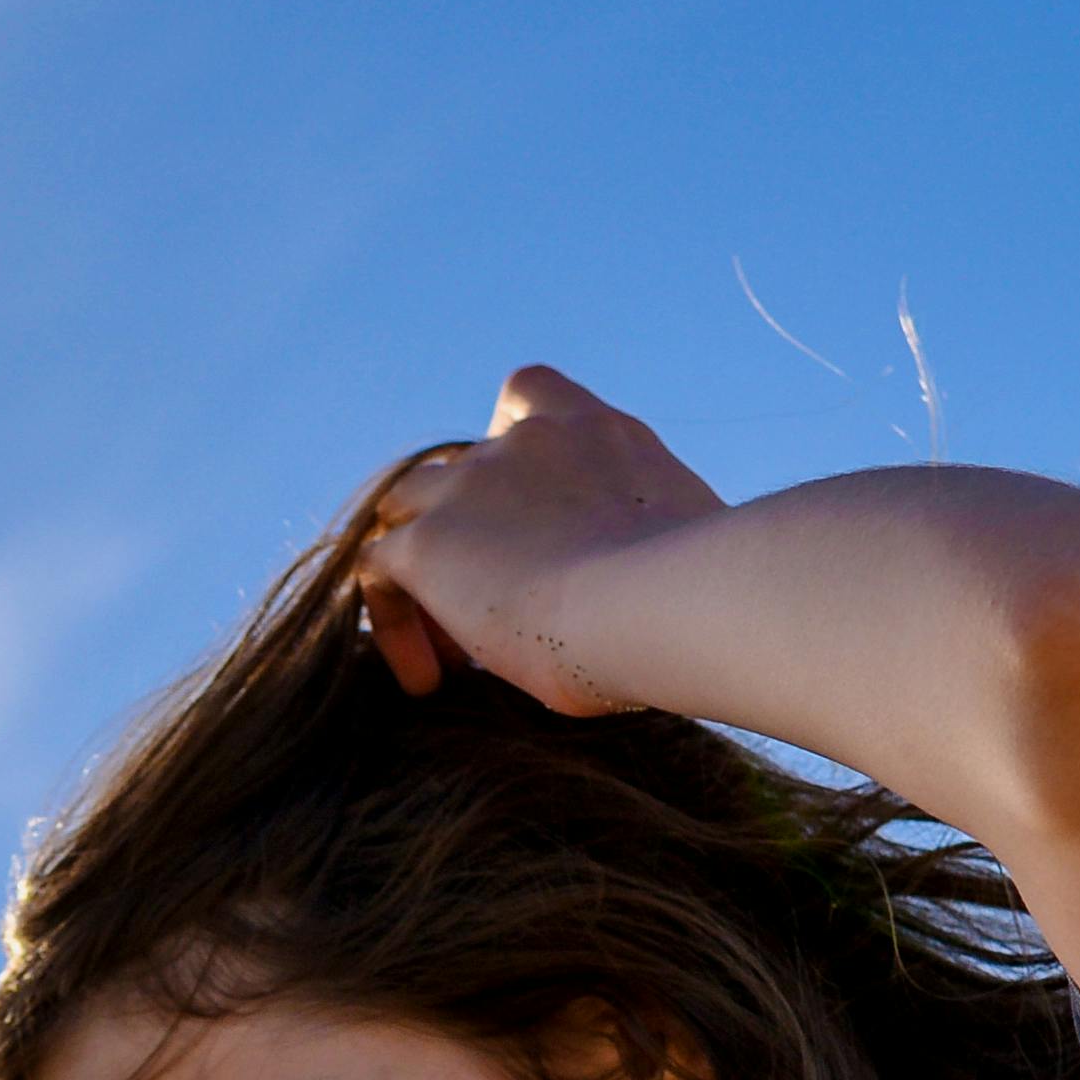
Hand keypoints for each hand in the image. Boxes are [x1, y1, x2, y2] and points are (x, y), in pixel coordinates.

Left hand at [350, 366, 729, 713]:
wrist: (669, 602)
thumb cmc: (702, 597)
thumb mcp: (684, 549)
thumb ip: (648, 543)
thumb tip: (648, 586)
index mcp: (596, 434)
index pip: (529, 397)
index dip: (508, 443)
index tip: (528, 513)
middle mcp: (527, 442)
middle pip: (458, 466)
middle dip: (464, 531)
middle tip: (494, 614)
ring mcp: (471, 486)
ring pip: (406, 510)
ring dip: (422, 574)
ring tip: (452, 657)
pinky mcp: (429, 544)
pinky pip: (378, 571)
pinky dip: (395, 622)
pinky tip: (428, 682)